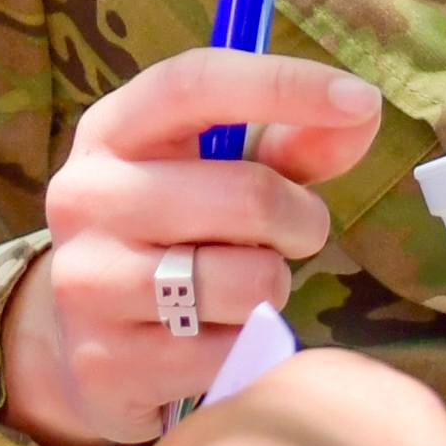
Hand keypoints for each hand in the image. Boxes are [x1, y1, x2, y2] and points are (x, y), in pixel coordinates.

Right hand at [0, 50, 388, 445]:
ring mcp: (87, 281)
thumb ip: (293, 145)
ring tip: (238, 291)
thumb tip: (361, 112)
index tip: (361, 99)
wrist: (84, 346)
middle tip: (288, 238)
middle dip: (301, 222)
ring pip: (252, 281)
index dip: (284, 85)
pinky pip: (232, 352)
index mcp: (111, 132)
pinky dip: (244, 348)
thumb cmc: (175, 240)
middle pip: (251, 194)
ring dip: (272, 289)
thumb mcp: (220, 177)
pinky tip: (207, 340)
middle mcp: (85, 196)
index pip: (194, 83)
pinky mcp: (103, 362)